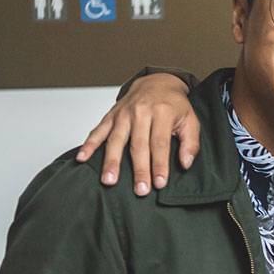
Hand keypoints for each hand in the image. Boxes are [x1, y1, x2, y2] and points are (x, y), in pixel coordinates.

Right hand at [75, 72, 199, 194]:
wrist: (156, 83)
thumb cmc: (175, 106)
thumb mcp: (191, 120)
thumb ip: (190, 143)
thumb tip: (185, 164)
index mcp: (162, 113)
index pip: (160, 143)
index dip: (159, 164)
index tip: (160, 183)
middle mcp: (141, 112)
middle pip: (138, 144)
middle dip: (139, 169)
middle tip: (140, 190)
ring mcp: (123, 113)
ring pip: (116, 139)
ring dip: (111, 161)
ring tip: (109, 180)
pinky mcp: (111, 115)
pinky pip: (98, 130)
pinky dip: (89, 144)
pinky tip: (82, 158)